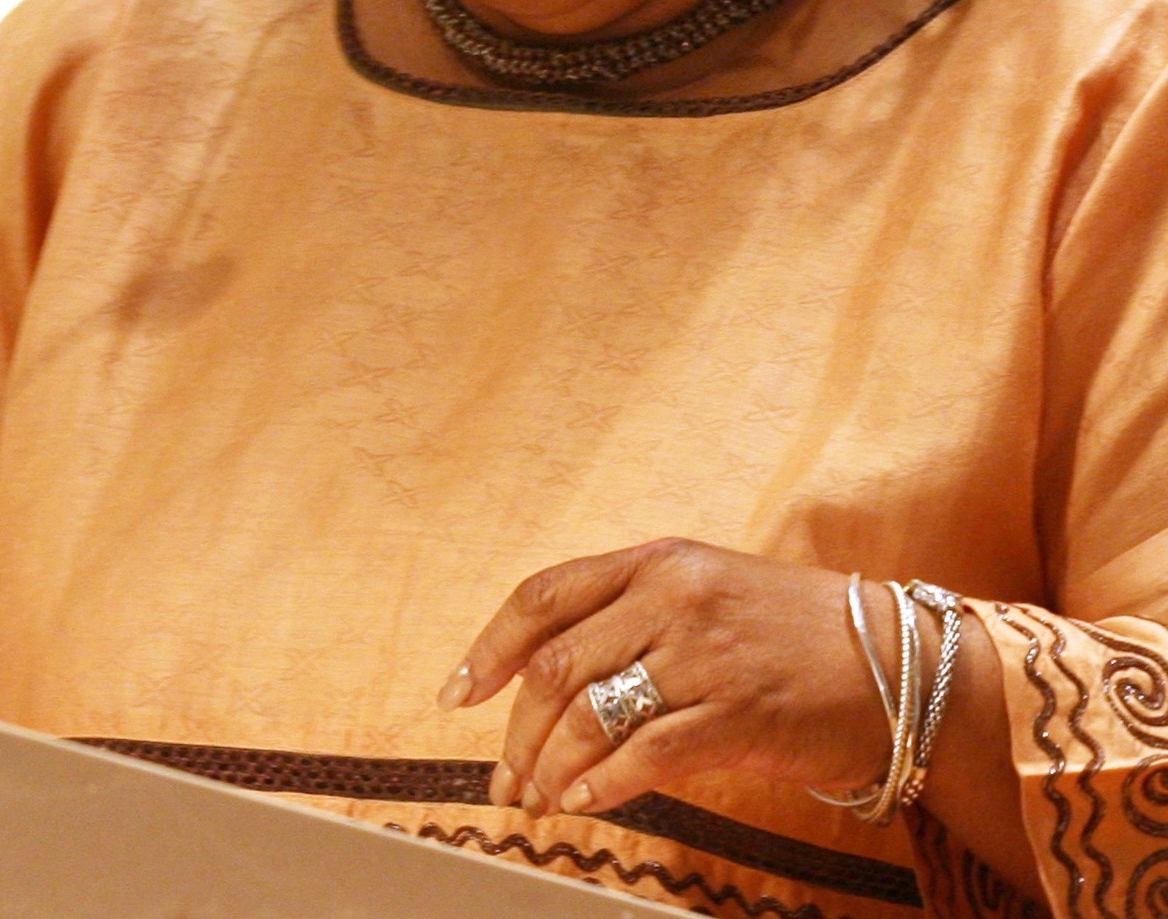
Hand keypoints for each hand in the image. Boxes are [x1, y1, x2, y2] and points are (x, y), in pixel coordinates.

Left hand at [440, 539, 890, 817]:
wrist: (907, 663)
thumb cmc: (799, 632)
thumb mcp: (708, 593)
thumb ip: (632, 618)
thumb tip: (547, 680)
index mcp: (657, 562)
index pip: (542, 597)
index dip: (489, 648)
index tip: (458, 693)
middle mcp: (674, 598)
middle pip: (556, 666)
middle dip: (516, 731)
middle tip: (503, 777)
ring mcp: (707, 655)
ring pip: (591, 711)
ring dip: (550, 765)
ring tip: (537, 800)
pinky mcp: (742, 713)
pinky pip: (647, 753)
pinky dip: (602, 783)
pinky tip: (583, 803)